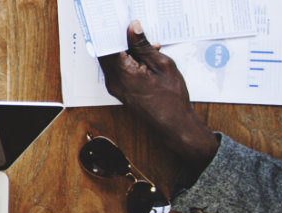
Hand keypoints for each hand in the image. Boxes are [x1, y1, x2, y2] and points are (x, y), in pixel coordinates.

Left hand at [99, 20, 219, 166]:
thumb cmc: (172, 98)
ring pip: (112, 61)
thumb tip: (133, 28)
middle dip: (116, 38)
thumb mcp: (162, 65)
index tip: (116, 20)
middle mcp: (114, 81)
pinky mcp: (120, 90)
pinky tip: (144, 55)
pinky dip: (127, 60)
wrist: (174, 123)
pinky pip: (118, 70)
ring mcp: (115, 87)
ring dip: (124, 49)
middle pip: (107, 53)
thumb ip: (144, 46)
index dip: (110, 31)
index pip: (107, 45)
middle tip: (127, 25)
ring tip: (140, 40)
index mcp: (123, 73)